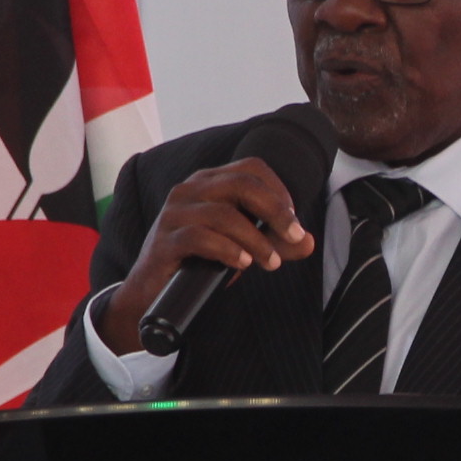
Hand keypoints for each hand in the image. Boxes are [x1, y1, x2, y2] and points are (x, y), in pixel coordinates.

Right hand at [96, 159, 317, 354]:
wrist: (152, 292)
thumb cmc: (199, 261)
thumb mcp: (243, 248)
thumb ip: (275, 244)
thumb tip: (308, 242)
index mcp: (209, 182)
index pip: (251, 168)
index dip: (278, 190)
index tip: (294, 220)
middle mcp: (190, 189)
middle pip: (241, 184)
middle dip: (275, 211)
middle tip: (294, 237)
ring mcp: (174, 213)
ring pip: (223, 213)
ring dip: (255, 239)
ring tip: (270, 262)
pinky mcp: (164, 241)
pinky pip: (199, 237)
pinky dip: (227, 250)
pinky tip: (243, 264)